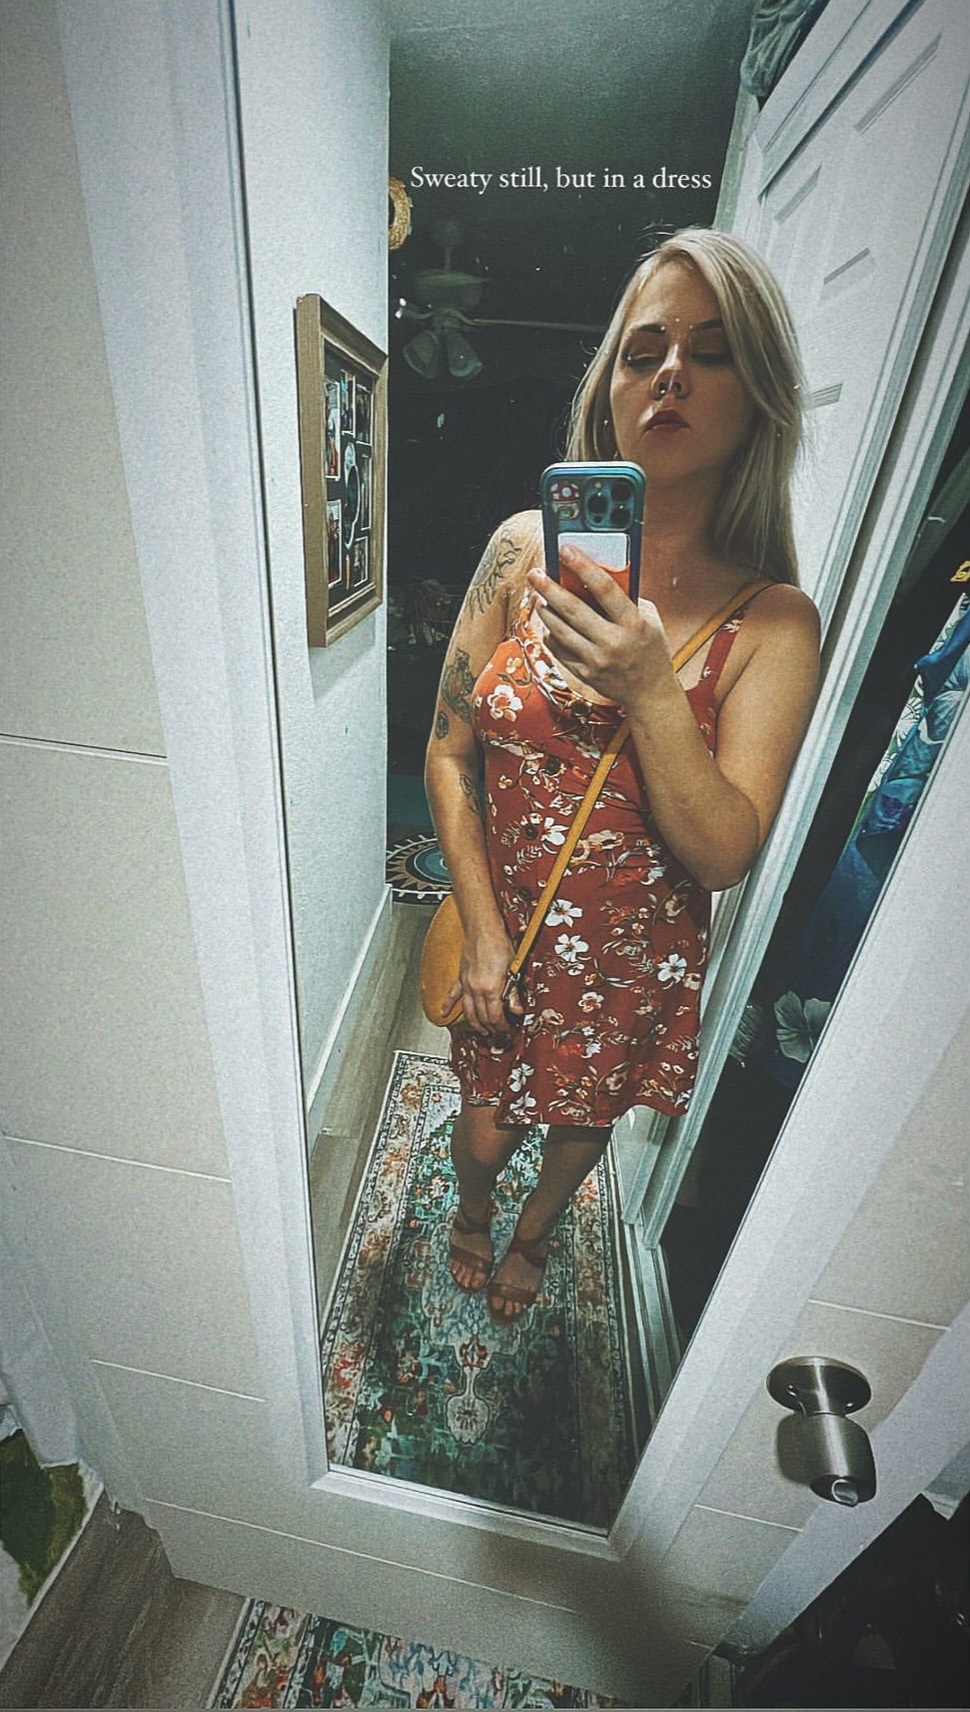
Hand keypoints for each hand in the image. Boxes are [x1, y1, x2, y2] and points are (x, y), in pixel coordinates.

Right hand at [444, 927, 524, 1037]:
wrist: (483, 930)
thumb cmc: (499, 945)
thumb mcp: (513, 969)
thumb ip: (513, 992)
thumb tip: (517, 1010)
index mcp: (491, 988)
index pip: (495, 1017)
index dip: (502, 1027)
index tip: (507, 1030)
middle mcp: (476, 989)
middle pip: (483, 1017)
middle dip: (491, 1028)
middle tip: (498, 1033)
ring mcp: (466, 985)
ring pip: (468, 1011)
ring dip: (475, 1024)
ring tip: (482, 1031)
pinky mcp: (461, 978)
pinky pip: (453, 995)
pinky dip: (448, 1006)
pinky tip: (444, 1014)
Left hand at [527, 547, 669, 708]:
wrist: (650, 693)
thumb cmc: (650, 649)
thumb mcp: (648, 619)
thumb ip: (625, 598)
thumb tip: (593, 574)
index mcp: (633, 623)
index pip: (605, 588)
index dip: (583, 566)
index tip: (565, 550)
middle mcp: (613, 642)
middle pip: (573, 610)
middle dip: (550, 588)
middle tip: (535, 574)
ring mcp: (597, 660)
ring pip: (560, 630)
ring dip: (545, 610)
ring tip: (537, 595)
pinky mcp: (585, 674)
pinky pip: (559, 649)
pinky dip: (551, 633)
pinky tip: (548, 622)